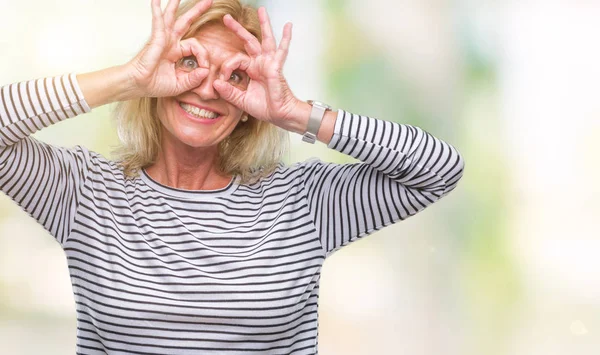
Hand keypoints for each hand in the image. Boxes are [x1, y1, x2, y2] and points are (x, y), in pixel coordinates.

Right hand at [126, 0, 212, 97]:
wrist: (138, 85)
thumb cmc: (154, 85)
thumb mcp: (180, 85)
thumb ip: (193, 79)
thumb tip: (206, 71)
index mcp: (176, 52)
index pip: (196, 46)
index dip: (204, 57)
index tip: (205, 69)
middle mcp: (170, 43)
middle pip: (185, 22)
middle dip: (197, 11)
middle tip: (208, 1)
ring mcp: (163, 39)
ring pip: (172, 17)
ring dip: (175, 4)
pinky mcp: (156, 39)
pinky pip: (158, 21)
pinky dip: (157, 10)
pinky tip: (156, 0)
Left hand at [213, 8, 302, 128]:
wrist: (280, 114)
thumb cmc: (265, 108)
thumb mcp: (241, 101)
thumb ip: (229, 93)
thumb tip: (216, 84)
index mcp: (251, 70)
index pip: (235, 60)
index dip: (227, 68)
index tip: (224, 80)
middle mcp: (260, 63)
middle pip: (248, 41)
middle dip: (237, 29)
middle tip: (226, 18)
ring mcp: (269, 63)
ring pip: (265, 39)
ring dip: (264, 24)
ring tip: (262, 10)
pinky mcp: (276, 66)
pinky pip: (282, 50)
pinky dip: (286, 38)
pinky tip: (288, 26)